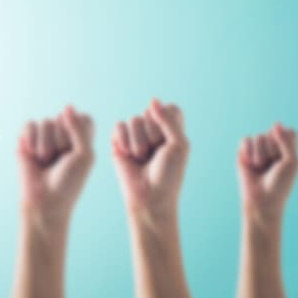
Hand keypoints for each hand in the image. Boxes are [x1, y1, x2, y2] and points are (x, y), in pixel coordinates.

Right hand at [18, 106, 93, 227]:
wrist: (45, 200)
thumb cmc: (69, 182)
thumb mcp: (84, 155)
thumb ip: (79, 128)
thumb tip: (67, 106)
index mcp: (82, 137)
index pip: (83, 118)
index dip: (79, 133)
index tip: (77, 154)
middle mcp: (63, 133)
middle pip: (63, 118)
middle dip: (61, 140)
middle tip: (59, 161)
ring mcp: (44, 136)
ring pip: (45, 122)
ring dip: (45, 145)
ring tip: (45, 161)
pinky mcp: (26, 139)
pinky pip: (29, 125)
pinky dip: (31, 140)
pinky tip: (32, 154)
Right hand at [112, 99, 187, 222]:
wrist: (149, 197)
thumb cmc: (168, 175)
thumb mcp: (179, 145)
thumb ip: (169, 120)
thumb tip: (152, 100)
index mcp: (172, 130)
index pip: (170, 108)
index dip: (167, 121)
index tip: (169, 142)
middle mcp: (153, 130)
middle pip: (150, 112)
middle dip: (152, 134)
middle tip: (155, 154)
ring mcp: (135, 135)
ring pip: (133, 120)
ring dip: (138, 142)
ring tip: (141, 158)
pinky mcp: (118, 141)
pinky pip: (118, 126)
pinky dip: (123, 140)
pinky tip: (127, 154)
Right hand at [238, 123, 297, 225]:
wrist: (262, 199)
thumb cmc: (280, 183)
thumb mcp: (291, 162)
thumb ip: (286, 141)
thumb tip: (276, 123)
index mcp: (289, 149)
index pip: (289, 132)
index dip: (286, 142)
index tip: (286, 158)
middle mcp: (273, 147)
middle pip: (273, 133)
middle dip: (272, 150)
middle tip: (273, 166)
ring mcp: (258, 149)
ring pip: (259, 136)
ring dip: (260, 154)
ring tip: (260, 167)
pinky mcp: (244, 152)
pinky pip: (245, 140)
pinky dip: (248, 151)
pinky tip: (250, 163)